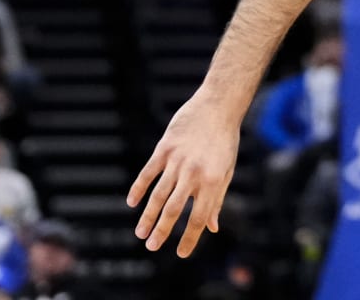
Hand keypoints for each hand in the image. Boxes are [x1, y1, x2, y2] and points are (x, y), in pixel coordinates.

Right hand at [128, 92, 240, 256]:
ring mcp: (178, 160)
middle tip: (151, 247)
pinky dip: (139, 188)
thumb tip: (212, 228)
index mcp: (214, 180)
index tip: (181, 254)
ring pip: (159, 194)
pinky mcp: (165, 147)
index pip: (200, 216)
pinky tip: (132, 203)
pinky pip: (148, 172)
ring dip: (148, 215)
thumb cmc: (225, 140)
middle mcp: (195, 172)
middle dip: (162, 231)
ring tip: (140, 233)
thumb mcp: (227, 170)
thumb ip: (218, 199)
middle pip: (175, 208)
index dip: (190, 237)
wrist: (219, 106)